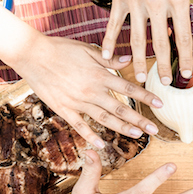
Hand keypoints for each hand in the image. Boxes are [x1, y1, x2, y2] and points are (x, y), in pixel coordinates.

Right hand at [14, 34, 163, 144]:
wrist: (32, 54)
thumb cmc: (60, 49)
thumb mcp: (88, 49)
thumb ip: (109, 58)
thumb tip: (129, 60)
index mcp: (99, 75)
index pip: (128, 88)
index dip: (145, 97)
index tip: (160, 104)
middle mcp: (91, 91)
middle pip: (120, 108)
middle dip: (139, 120)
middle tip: (154, 130)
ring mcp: (77, 102)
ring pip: (104, 119)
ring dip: (122, 128)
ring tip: (137, 136)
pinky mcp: (63, 108)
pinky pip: (79, 125)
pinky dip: (90, 136)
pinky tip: (102, 145)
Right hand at [103, 0, 192, 83]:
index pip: (183, 36)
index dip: (185, 57)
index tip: (186, 73)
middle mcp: (156, 2)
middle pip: (160, 42)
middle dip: (163, 65)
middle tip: (164, 83)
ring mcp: (136, 0)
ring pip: (136, 37)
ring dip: (137, 60)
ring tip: (138, 77)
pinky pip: (114, 23)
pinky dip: (109, 41)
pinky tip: (107, 57)